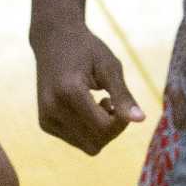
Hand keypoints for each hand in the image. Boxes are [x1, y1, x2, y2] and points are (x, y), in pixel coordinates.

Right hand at [31, 22, 144, 154]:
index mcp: (68, 92)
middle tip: (112, 103)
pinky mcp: (45, 123)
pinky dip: (89, 130)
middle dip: (112, 128)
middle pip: (96, 143)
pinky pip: (78, 141)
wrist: (53, 39)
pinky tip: (86, 108)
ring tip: (98, 103)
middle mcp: (52, 108)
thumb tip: (141, 120)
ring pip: (88, 146)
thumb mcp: (109, 67)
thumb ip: (123, 95)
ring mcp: (46, 118)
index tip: (120, 101)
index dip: (121, 122)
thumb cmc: (86, 50)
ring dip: (101, 131)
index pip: (104, 128)